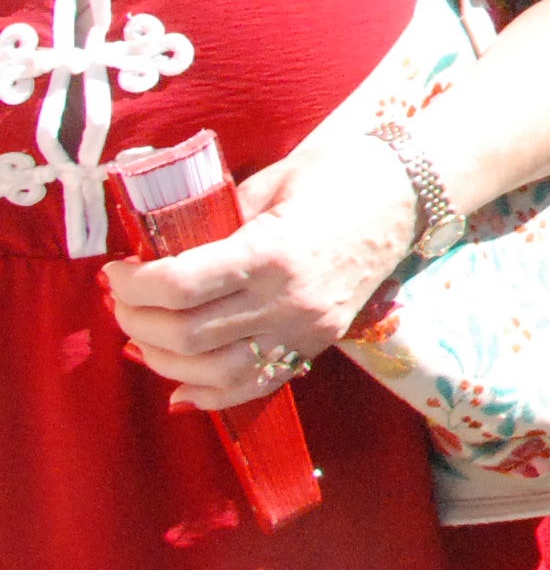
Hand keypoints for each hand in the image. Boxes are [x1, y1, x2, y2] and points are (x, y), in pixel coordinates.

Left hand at [102, 134, 416, 408]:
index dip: (133, 284)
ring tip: (145, 335)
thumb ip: (220, 217)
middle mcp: (288, 300)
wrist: (411, 193)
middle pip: (186, 335)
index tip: (117, 270)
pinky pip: (255, 386)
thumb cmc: (343, 173)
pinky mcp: (317, 344)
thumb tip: (167, 245)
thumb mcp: (273, 182)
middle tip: (123, 299)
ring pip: (212, 373)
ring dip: (163, 361)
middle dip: (137, 321)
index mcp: (272, 252)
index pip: (180, 286)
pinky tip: (180, 387)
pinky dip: (210, 396)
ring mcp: (305, 329)